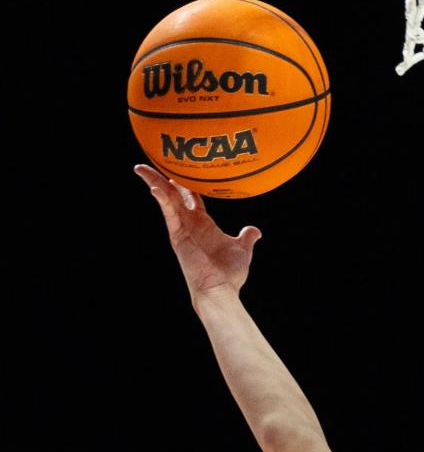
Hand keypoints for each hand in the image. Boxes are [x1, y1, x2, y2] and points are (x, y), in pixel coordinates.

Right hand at [135, 164, 261, 302]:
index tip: (180, 169)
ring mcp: (181, 229)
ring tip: (141, 168)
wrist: (221, 290)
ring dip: (154, 182)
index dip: (186, 183)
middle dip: (162, 178)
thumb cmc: (229, 274)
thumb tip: (254, 230)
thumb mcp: (241, 249)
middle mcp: (190, 224)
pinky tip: (155, 187)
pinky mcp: (177, 235)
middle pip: (174, 195)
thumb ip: (246, 237)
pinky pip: (169, 213)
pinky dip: (162, 199)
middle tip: (154, 161)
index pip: (192, 197)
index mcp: (203, 224)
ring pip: (166, 200)